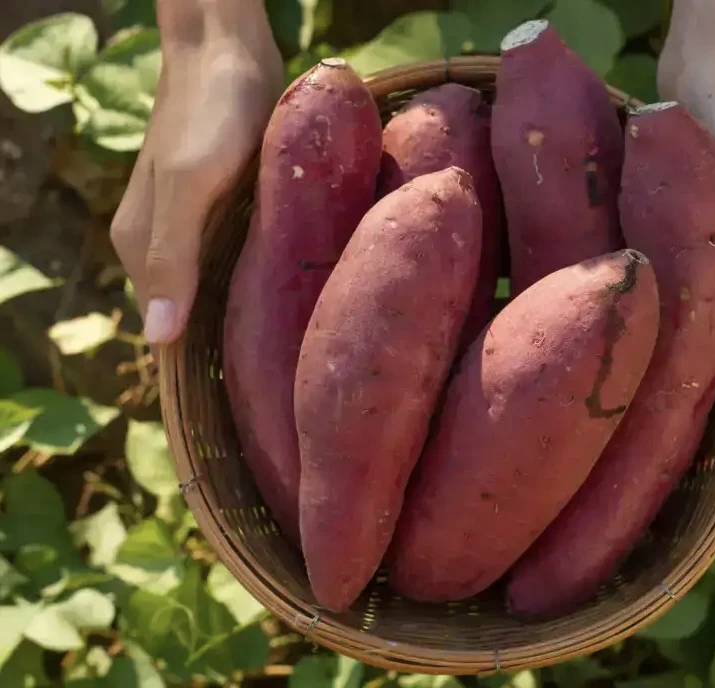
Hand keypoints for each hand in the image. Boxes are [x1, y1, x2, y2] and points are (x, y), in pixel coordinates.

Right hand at [110, 0, 282, 344]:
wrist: (229, 49)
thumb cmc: (210, 114)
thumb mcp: (191, 184)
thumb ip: (173, 256)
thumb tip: (158, 337)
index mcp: (142, 248)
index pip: (165, 331)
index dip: (201, 366)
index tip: (248, 398)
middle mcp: (163, 244)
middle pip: (192, 315)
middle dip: (230, 345)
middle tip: (283, 376)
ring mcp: (194, 227)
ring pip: (217, 290)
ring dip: (247, 315)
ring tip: (292, 348)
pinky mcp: (224, 210)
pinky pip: (238, 261)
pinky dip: (259, 281)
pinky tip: (292, 297)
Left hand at [656, 0, 714, 340]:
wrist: (708, 61)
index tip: (678, 374)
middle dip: (696, 332)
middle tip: (644, 352)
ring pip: (708, 292)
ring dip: (677, 306)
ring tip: (636, 328)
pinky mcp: (705, 221)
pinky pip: (689, 265)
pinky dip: (667, 278)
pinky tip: (638, 291)